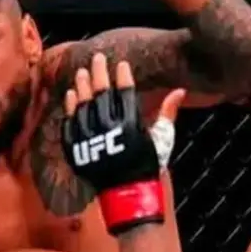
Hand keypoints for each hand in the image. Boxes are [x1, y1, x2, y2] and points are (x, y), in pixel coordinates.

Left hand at [61, 53, 184, 234]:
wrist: (128, 193)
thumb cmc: (147, 164)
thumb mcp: (162, 139)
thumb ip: (168, 112)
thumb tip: (180, 90)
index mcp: (131, 127)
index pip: (125, 93)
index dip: (123, 76)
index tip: (121, 64)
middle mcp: (109, 131)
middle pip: (101, 94)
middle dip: (99, 73)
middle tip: (97, 58)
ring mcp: (90, 140)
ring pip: (83, 107)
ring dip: (82, 87)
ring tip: (82, 72)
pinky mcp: (77, 150)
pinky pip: (70, 125)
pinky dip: (70, 109)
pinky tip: (71, 95)